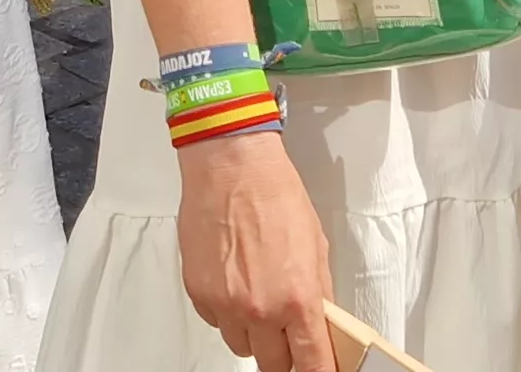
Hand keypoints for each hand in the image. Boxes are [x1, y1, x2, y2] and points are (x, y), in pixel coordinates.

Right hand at [178, 134, 343, 371]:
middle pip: (272, 365)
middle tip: (286, 333)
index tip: (318, 371)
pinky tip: (234, 280)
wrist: (231, 167)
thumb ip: (318, 292)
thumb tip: (321, 321)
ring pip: (240, 345)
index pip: (312, 363)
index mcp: (297, 298)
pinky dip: (225, 311)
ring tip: (256, 295)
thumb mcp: (315, 245)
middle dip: (282, 354)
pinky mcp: (199, 294)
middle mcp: (259, 309)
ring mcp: (225, 304)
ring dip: (251, 332)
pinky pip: (216, 322)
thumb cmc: (273, 194)